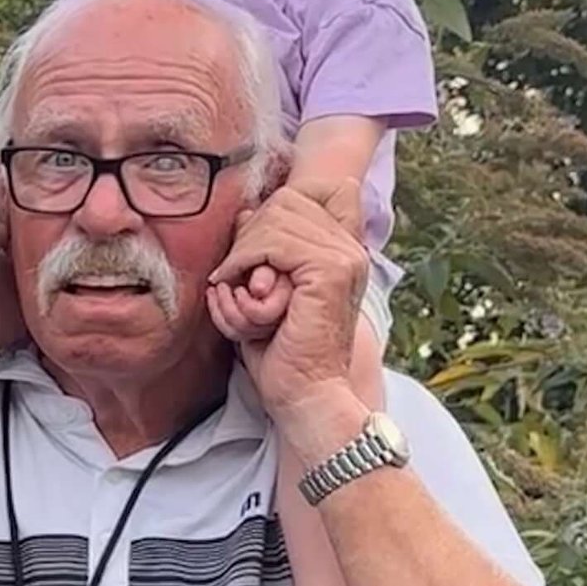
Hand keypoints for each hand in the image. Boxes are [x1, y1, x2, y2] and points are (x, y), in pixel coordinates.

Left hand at [209, 176, 368, 410]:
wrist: (305, 395)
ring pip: (275, 219)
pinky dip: (243, 264)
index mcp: (343, 250)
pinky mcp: (329, 271)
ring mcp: (344, 257)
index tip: (252, 252)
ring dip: (243, 257)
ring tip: (238, 295)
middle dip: (249, 237)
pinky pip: (272, 243)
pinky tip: (237, 294)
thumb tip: (245, 213)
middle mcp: (350, 248)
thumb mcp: (264, 292)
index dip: (276, 209)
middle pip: (285, 200)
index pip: (315, 190)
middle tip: (236, 280)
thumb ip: (261, 250)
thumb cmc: (283, 352)